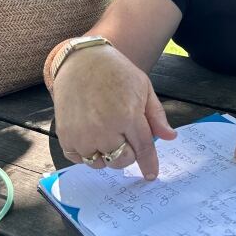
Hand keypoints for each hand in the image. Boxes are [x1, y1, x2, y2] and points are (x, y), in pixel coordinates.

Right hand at [52, 44, 176, 179]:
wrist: (82, 60)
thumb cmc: (117, 73)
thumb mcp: (144, 88)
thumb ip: (156, 116)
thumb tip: (170, 138)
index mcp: (128, 115)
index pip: (143, 149)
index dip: (149, 164)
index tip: (151, 175)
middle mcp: (104, 128)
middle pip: (122, 160)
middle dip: (128, 154)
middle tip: (125, 137)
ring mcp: (82, 134)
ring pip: (100, 164)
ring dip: (107, 155)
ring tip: (107, 134)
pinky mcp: (65, 135)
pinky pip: (79, 160)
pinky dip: (87, 154)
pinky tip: (91, 138)